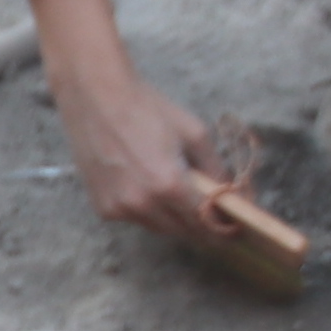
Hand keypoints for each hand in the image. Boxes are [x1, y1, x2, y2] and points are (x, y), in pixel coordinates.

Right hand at [57, 59, 250, 244]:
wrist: (96, 97)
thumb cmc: (148, 109)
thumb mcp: (193, 132)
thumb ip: (215, 168)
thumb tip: (232, 195)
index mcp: (169, 184)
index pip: (204, 222)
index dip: (222, 230)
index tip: (234, 232)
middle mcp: (143, 204)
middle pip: (183, 232)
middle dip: (201, 228)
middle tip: (212, 220)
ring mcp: (120, 209)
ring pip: (158, 228)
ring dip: (173, 220)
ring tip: (178, 200)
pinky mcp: (103, 209)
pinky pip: (135, 219)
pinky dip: (146, 211)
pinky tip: (145, 188)